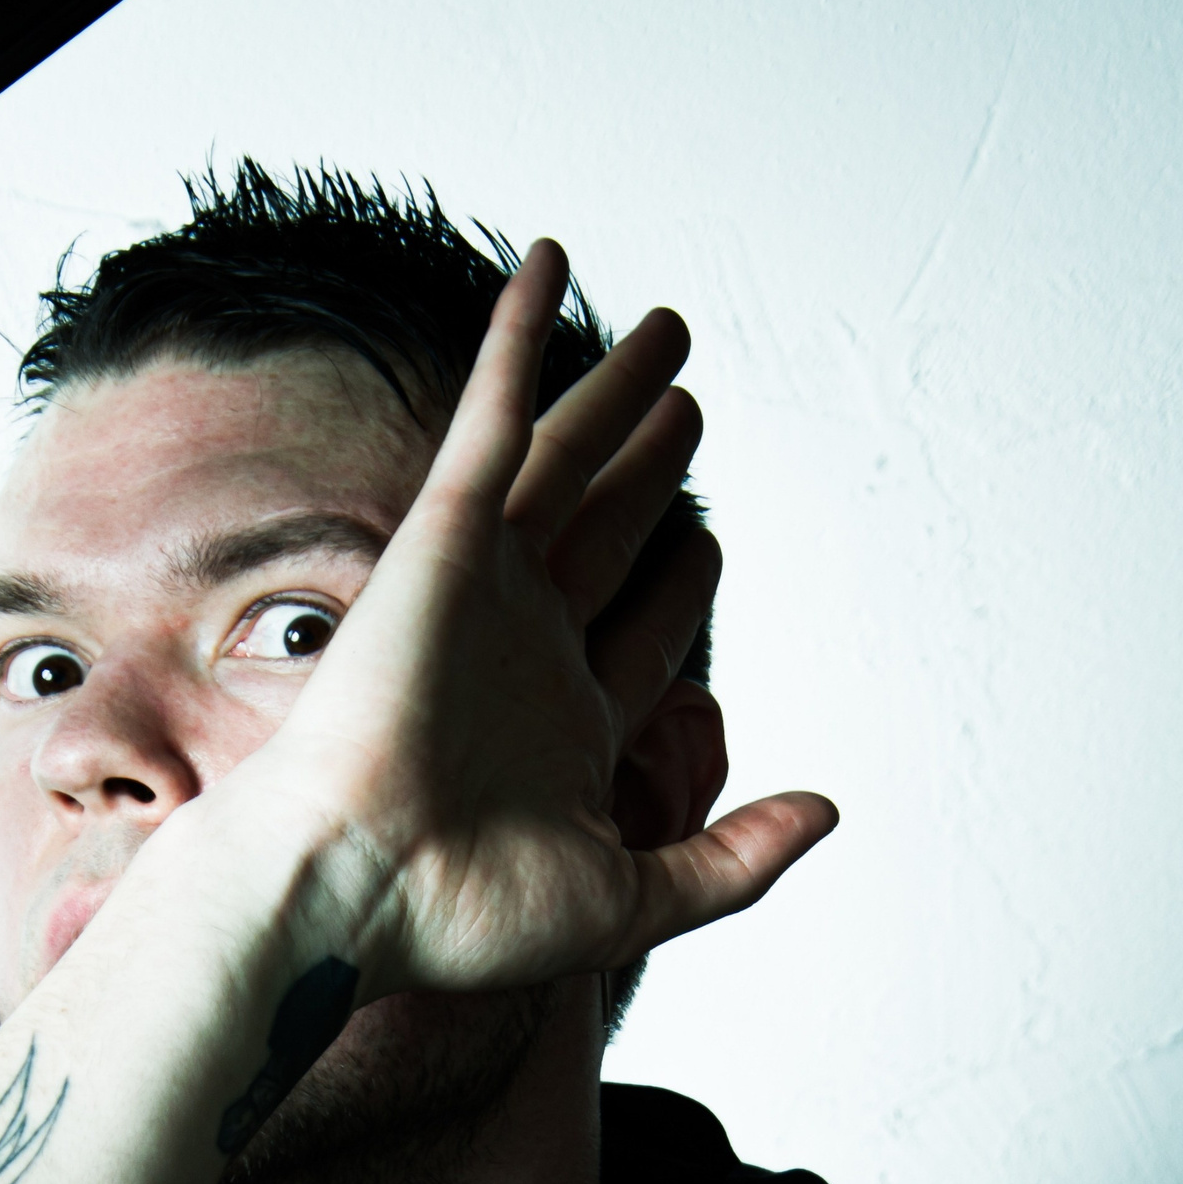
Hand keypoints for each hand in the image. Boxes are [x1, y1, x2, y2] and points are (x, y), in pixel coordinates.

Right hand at [229, 239, 836, 999]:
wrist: (355, 886)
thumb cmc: (466, 916)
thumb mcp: (635, 898)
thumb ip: (735, 857)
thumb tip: (828, 813)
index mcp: (565, 732)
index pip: (640, 636)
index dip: (680, 586)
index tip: (706, 546)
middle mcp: (526, 650)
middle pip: (609, 533)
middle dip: (652, 472)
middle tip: (689, 406)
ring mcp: (486, 586)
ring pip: (569, 463)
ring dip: (613, 394)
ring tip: (668, 334)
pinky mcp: (445, 537)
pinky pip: (494, 415)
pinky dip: (519, 339)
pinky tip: (551, 267)